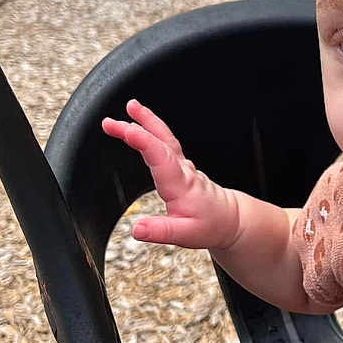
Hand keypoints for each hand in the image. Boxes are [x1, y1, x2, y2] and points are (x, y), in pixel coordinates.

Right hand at [101, 99, 239, 249]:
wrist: (230, 220)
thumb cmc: (211, 226)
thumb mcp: (186, 235)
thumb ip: (161, 232)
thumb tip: (137, 229)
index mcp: (180, 185)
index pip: (160, 157)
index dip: (142, 141)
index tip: (125, 129)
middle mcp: (182, 170)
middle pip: (161, 141)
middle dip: (138, 126)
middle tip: (112, 119)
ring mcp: (182, 166)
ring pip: (165, 138)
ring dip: (148, 121)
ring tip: (131, 107)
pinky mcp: (181, 167)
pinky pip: (166, 143)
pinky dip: (154, 131)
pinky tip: (144, 127)